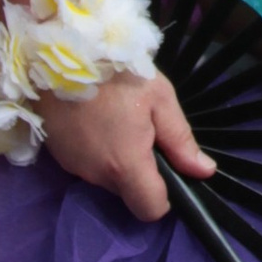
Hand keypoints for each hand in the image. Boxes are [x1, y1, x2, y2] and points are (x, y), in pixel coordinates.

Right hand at [32, 70, 215, 223]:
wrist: (59, 51)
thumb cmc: (116, 72)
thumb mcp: (159, 97)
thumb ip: (180, 140)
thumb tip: (204, 171)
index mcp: (125, 165)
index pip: (149, 210)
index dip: (163, 198)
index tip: (166, 171)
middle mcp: (97, 175)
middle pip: (128, 192)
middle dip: (139, 171)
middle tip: (141, 130)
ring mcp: (73, 166)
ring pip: (106, 177)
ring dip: (115, 160)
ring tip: (116, 120)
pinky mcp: (58, 154)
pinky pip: (86, 164)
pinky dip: (95, 150)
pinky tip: (94, 120)